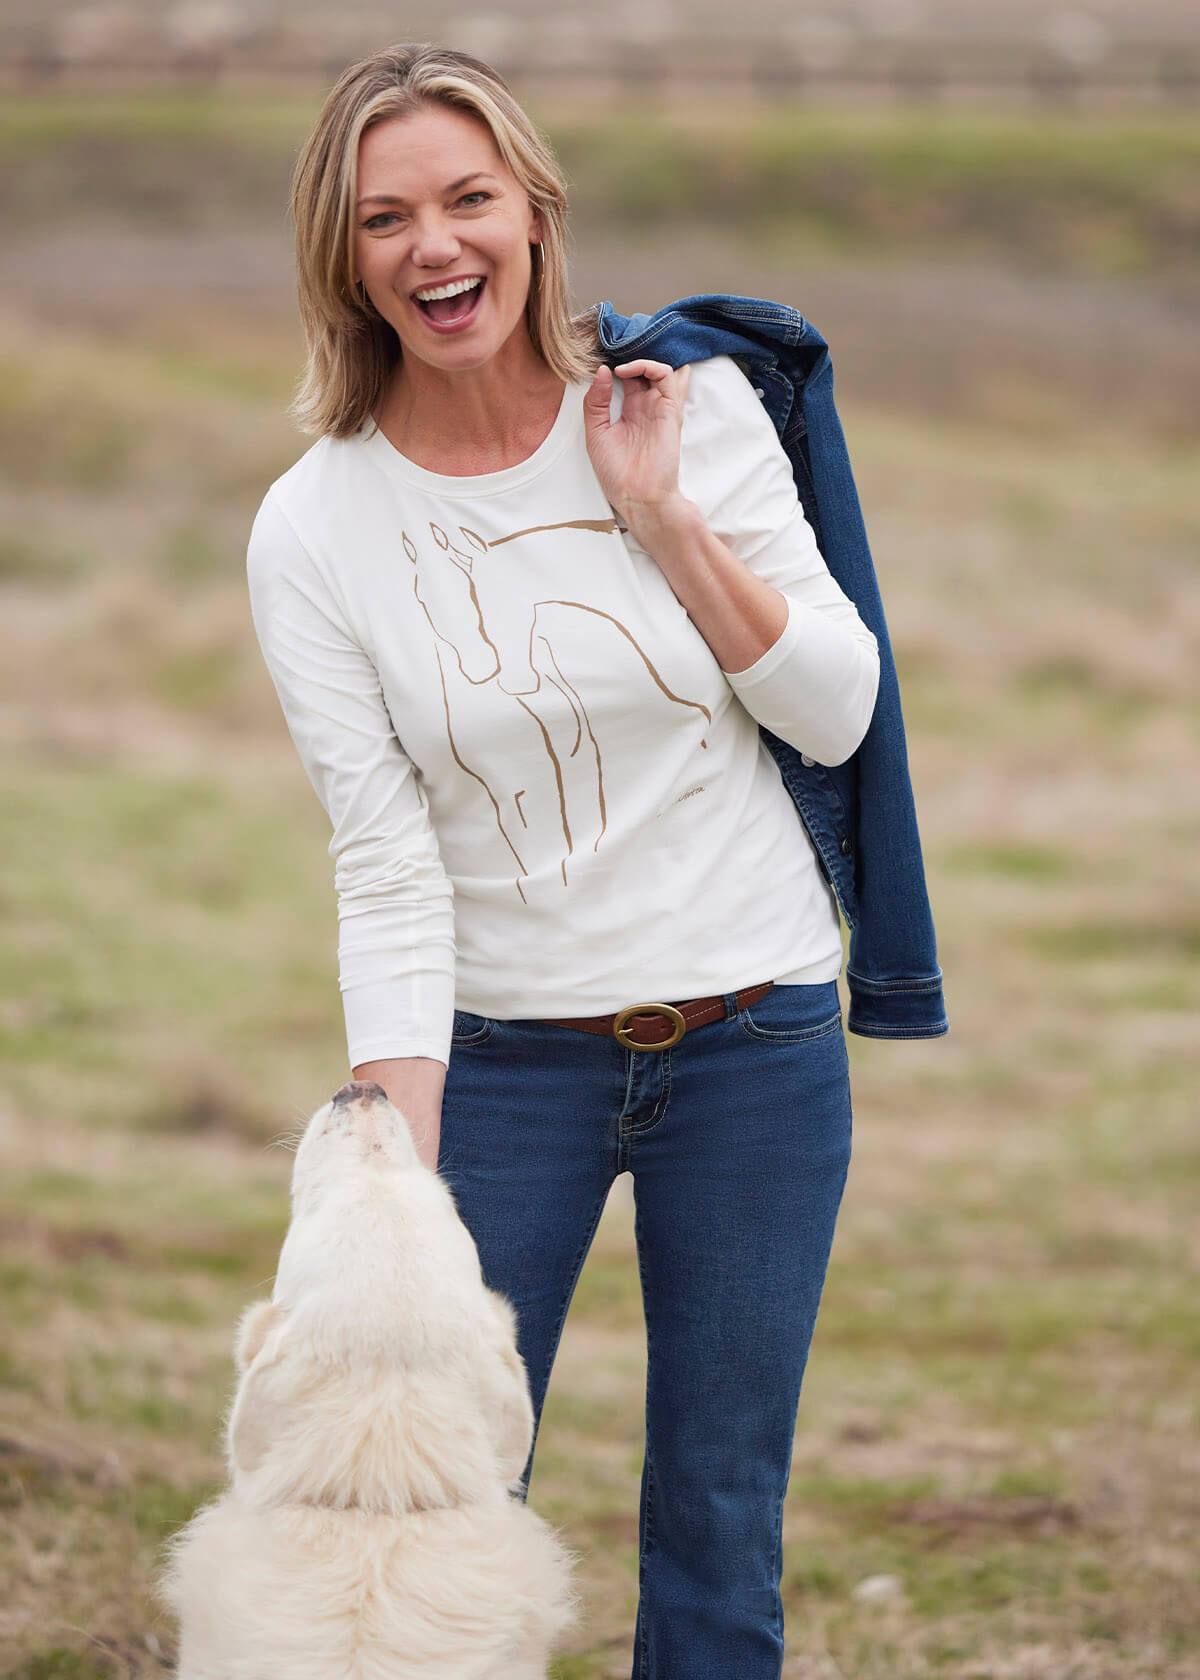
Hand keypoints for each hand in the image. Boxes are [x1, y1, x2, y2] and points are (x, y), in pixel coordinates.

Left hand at [582, 359, 692, 542]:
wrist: (638, 496)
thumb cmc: (617, 474)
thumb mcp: (595, 434)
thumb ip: (595, 402)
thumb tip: (600, 371)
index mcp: (629, 413)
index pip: (628, 378)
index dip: (617, 363)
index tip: (601, 354)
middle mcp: (646, 407)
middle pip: (646, 370)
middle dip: (633, 353)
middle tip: (616, 343)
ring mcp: (659, 407)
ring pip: (659, 368)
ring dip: (642, 356)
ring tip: (621, 358)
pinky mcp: (669, 411)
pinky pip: (667, 377)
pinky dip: (650, 366)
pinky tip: (627, 371)